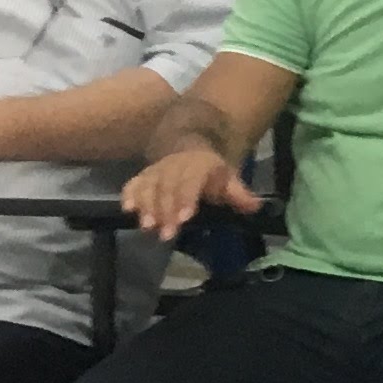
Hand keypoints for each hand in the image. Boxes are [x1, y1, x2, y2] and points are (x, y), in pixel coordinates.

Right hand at [123, 143, 259, 242]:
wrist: (192, 149)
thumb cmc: (212, 173)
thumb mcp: (229, 180)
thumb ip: (239, 194)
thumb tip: (255, 206)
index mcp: (199, 165)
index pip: (191, 181)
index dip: (187, 198)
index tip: (185, 217)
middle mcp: (175, 166)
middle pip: (168, 187)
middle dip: (166, 210)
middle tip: (166, 234)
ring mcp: (157, 171)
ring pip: (149, 186)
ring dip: (147, 206)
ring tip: (147, 227)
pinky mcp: (143, 176)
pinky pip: (133, 183)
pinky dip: (129, 194)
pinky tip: (127, 209)